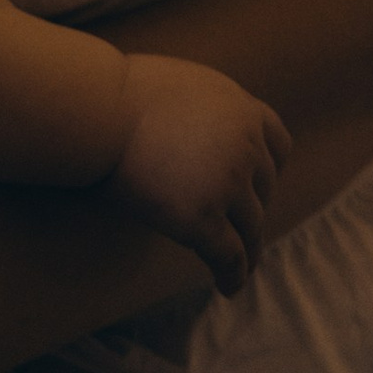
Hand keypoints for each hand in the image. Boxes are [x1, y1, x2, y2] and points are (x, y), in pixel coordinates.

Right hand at [109, 54, 287, 291]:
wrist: (94, 108)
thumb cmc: (118, 94)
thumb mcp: (182, 85)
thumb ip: (209, 112)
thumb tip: (207, 139)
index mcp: (240, 107)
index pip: (278, 144)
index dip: (268, 168)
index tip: (256, 185)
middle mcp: (244, 145)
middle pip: (264, 188)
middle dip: (250, 206)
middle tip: (233, 224)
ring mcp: (226, 183)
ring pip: (251, 227)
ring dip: (248, 249)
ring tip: (239, 266)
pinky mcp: (203, 219)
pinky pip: (230, 256)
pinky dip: (232, 275)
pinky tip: (226, 287)